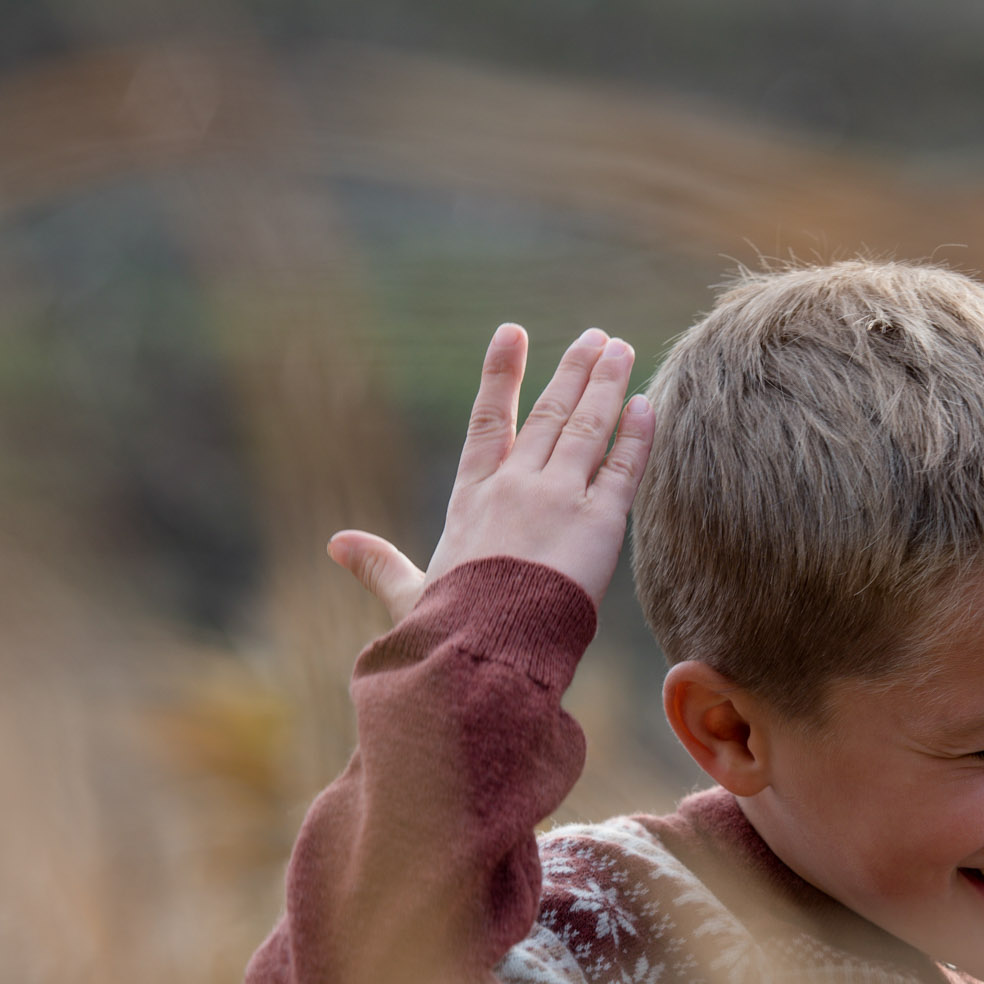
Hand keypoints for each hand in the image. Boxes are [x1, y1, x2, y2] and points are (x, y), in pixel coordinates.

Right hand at [328, 323, 652, 623]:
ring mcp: (559, 500)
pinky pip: (624, 468)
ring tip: (622, 351)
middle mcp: (517, 487)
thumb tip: (336, 545)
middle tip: (596, 338)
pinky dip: (637, 435)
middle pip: (548, 414)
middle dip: (572, 370)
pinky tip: (646, 404)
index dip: (500, 375)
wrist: (488, 650)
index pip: (488, 422)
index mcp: (472, 499)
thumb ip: (378, 564)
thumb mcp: (407, 592)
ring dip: (606, 385)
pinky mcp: (599, 523)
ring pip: (587, 427)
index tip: (512, 332)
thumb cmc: (447, 631)